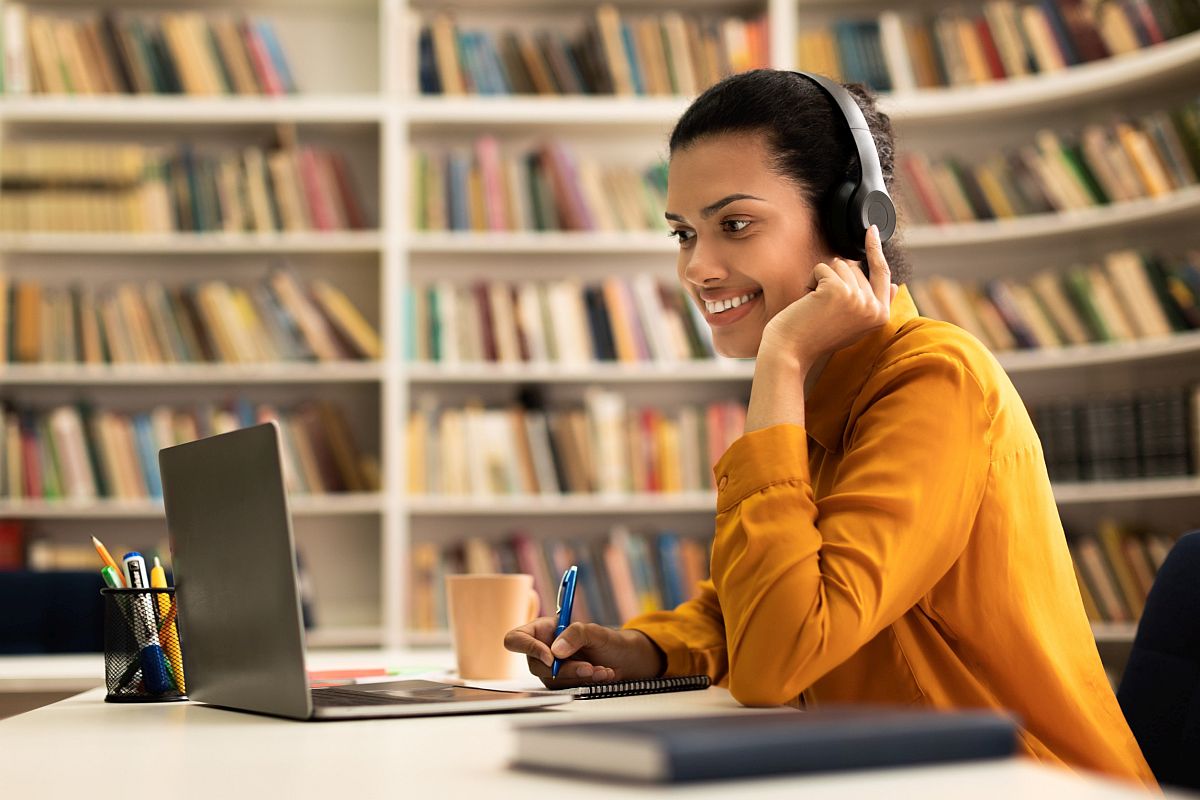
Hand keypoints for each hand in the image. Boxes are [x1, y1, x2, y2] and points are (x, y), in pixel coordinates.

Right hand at [503, 617, 665, 687]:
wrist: (627, 661)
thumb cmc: (610, 641)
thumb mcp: (595, 632)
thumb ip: (575, 634)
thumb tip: (555, 651)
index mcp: (543, 630)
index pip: (517, 639)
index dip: (527, 648)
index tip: (551, 657)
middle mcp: (544, 650)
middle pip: (535, 664)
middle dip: (563, 669)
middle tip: (587, 667)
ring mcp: (553, 669)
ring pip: (552, 680)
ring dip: (578, 676)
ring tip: (600, 669)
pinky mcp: (564, 684)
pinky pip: (567, 688)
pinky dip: (585, 683)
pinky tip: (603, 674)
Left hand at [760, 224, 897, 367]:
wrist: (790, 351)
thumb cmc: (816, 337)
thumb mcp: (854, 322)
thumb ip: (874, 304)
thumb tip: (897, 285)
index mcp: (880, 316)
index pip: (883, 275)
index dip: (876, 250)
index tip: (870, 230)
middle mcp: (874, 308)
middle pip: (856, 268)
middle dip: (834, 279)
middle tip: (822, 308)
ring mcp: (858, 299)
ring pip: (840, 265)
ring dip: (821, 281)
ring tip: (815, 306)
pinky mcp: (838, 291)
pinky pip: (823, 267)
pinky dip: (810, 280)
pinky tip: (807, 302)